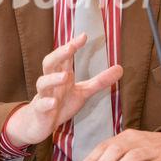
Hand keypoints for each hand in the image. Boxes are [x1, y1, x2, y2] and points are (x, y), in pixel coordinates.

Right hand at [6, 33, 122, 145]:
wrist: (39, 124)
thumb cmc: (60, 103)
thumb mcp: (83, 92)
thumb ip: (100, 81)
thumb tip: (121, 68)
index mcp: (61, 74)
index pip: (65, 56)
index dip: (72, 45)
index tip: (84, 36)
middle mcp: (51, 82)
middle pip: (50, 63)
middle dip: (59, 54)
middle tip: (70, 48)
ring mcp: (44, 95)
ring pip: (42, 82)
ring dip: (53, 78)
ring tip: (66, 75)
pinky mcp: (40, 111)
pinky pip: (40, 105)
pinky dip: (46, 103)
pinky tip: (53, 103)